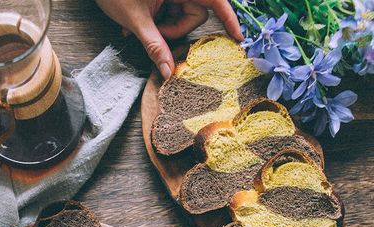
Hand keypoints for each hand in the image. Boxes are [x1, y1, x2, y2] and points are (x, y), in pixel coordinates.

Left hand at [96, 0, 242, 77]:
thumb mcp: (135, 20)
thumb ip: (154, 46)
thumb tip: (169, 72)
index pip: (215, 1)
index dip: (229, 19)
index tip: (239, 38)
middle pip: (195, 15)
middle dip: (176, 30)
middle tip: (153, 32)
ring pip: (181, 19)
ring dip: (162, 30)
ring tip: (135, 29)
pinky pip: (169, 15)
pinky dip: (156, 24)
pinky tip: (134, 26)